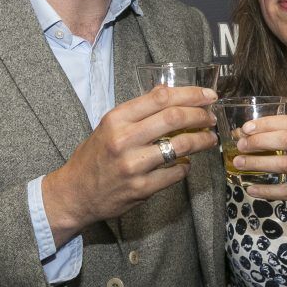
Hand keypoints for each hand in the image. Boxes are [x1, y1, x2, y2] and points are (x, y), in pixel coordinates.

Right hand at [42, 85, 217, 244]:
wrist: (75, 194)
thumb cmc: (94, 157)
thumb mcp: (108, 126)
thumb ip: (136, 111)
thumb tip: (166, 92)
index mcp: (116, 119)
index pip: (160, 98)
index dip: (190, 94)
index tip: (207, 95)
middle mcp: (124, 140)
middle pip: (174, 118)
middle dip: (200, 115)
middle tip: (211, 117)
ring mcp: (133, 166)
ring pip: (180, 146)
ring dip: (201, 141)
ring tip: (209, 139)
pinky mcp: (141, 189)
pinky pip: (175, 174)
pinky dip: (186, 167)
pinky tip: (186, 164)